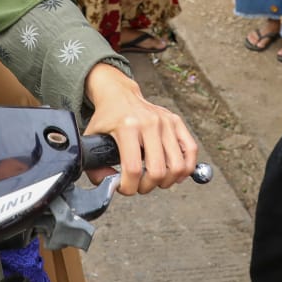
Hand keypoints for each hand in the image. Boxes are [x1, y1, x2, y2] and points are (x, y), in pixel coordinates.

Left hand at [82, 64, 197, 194]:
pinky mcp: (176, 121)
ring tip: (155, 180)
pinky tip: (174, 173)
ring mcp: (165, 121)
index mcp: (127, 126)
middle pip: (157, 171)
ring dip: (167, 181)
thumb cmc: (106, 119)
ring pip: (177, 165)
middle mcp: (149, 122)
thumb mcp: (91, 139)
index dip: (128, 187)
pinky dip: (186, 168)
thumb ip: (95, 167)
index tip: (123, 187)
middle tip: (139, 185)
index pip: (133, 169)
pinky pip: (190, 150)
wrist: (119, 94)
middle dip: (147, 187)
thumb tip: (109, 187)